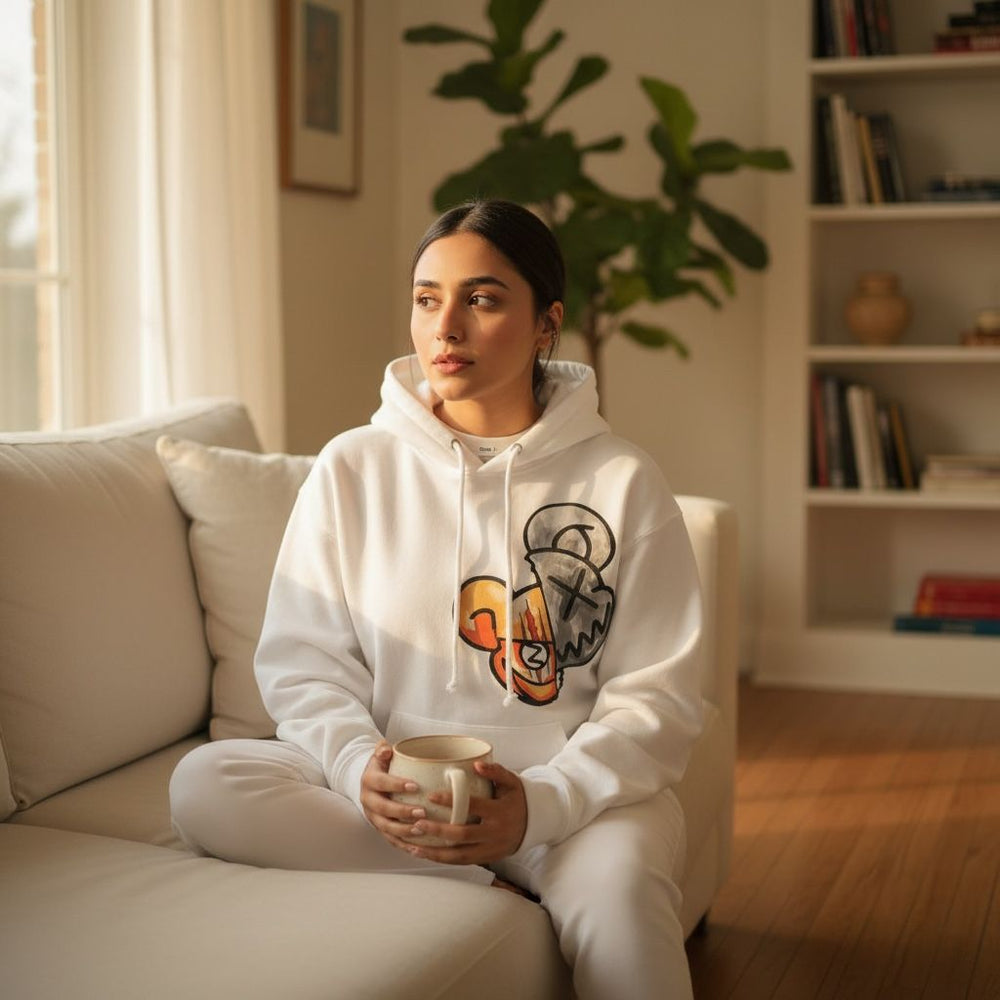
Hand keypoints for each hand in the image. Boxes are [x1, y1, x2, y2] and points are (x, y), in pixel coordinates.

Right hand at [359, 741, 430, 850]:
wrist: (371, 782)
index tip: (415, 786)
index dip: (397, 785)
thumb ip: (382, 749)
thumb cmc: (383, 766)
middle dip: (402, 812)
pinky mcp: (379, 828)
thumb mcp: (380, 754)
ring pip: (386, 827)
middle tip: (422, 812)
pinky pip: (390, 840)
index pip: (381, 783)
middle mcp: (368, 800)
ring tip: (421, 830)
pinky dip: (403, 845)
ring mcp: (373, 817)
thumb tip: (386, 749)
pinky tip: (418, 848)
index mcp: (369, 780)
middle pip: (383, 809)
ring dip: (404, 831)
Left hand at [401, 761, 527, 865]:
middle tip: (416, 823)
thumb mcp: (511, 782)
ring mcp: (490, 849)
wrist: (534, 825)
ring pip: (459, 855)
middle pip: (462, 835)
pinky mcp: (486, 859)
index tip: (430, 796)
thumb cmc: (517, 799)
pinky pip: (461, 861)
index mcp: (499, 811)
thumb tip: (475, 764)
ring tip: (413, 845)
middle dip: (437, 831)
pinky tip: (425, 854)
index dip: (452, 802)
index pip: (473, 806)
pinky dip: (442, 859)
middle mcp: (494, 833)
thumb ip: (495, 771)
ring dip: (435, 852)